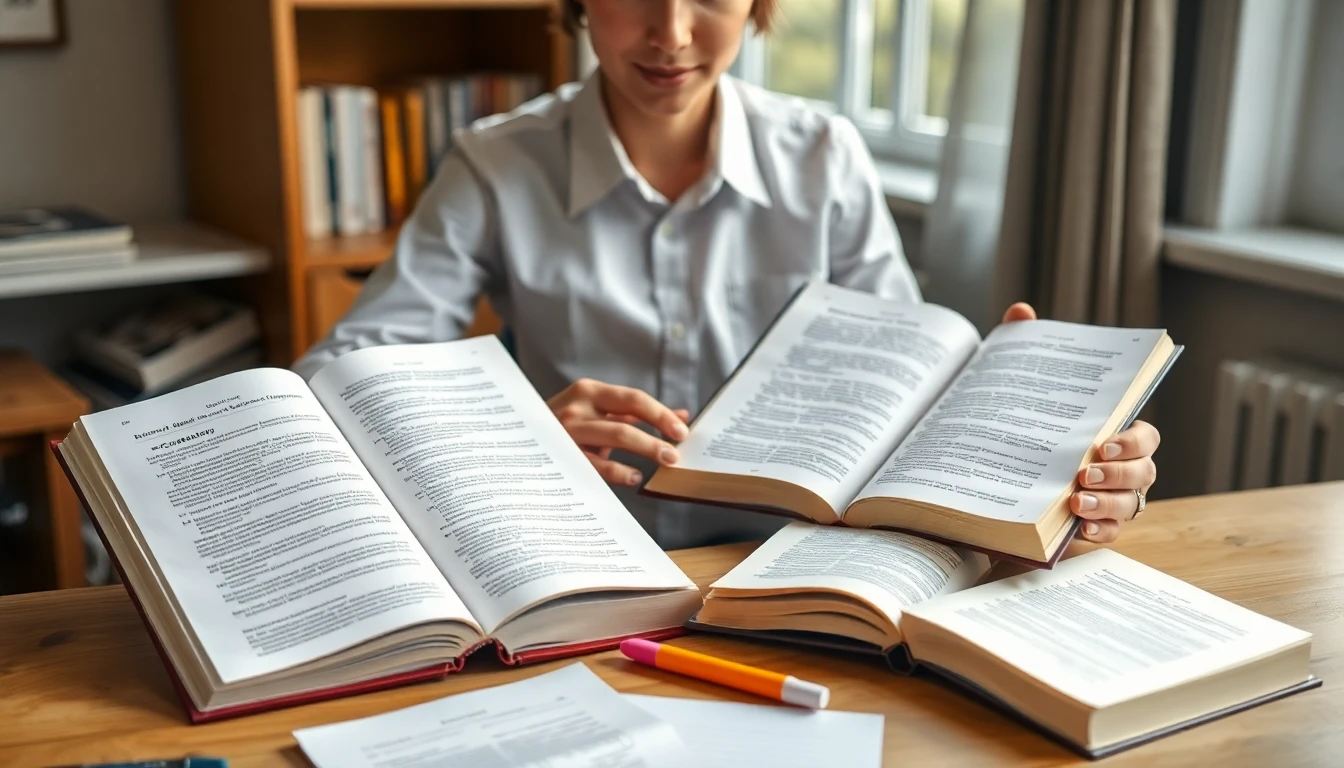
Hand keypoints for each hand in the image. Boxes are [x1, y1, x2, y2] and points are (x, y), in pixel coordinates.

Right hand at [547, 378, 688, 486]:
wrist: (516, 436)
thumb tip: (681, 416)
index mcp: (589, 391)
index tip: (682, 431)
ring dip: (646, 451)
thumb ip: (635, 413)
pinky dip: (619, 472)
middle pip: (626, 422)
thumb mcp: (597, 411)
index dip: (661, 415)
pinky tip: (634, 477)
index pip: (634, 399)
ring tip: (665, 462)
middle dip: (656, 438)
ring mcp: (566, 433)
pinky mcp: (560, 455)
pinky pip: (596, 465)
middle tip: (676, 454)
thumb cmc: (566, 424)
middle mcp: (576, 408)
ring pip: (615, 439)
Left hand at [1000, 302, 1160, 543]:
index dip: (1133, 440)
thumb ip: (1021, 348)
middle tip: (1083, 471)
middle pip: (1144, 471)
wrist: (991, 478)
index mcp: (1111, 434)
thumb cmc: (1020, 428)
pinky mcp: (1092, 527)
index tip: (1105, 442)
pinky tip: (1080, 528)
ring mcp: (1110, 499)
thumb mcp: (1014, 388)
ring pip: (1129, 504)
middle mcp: (1120, 468)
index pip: (1143, 435)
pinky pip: (1110, 533)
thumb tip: (1021, 312)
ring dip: (1107, 503)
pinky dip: (1100, 531)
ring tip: (1076, 501)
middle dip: (1119, 472)